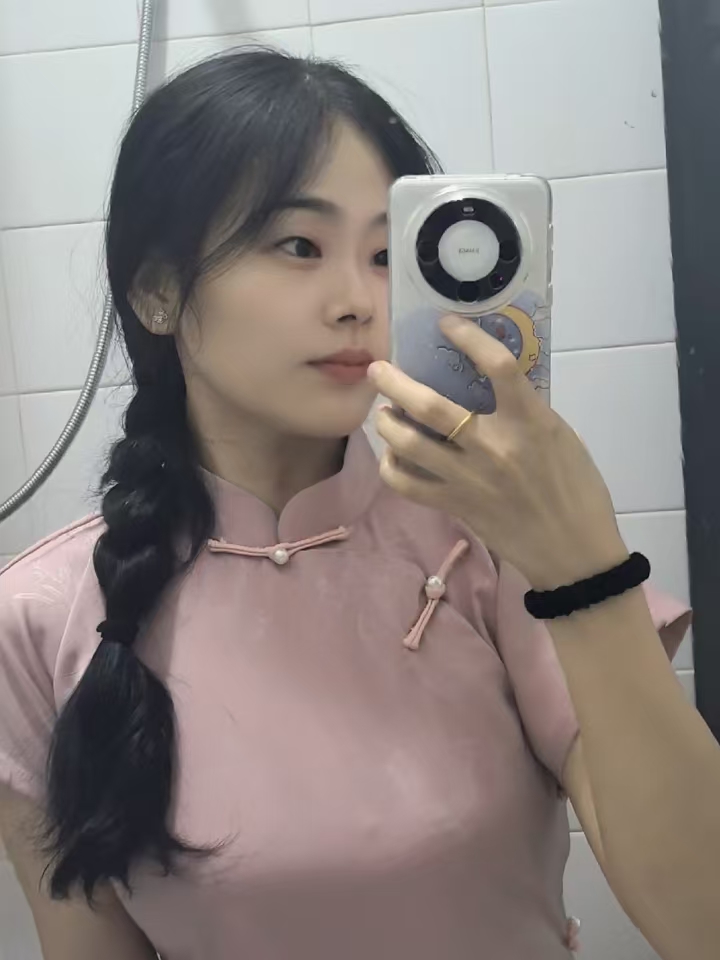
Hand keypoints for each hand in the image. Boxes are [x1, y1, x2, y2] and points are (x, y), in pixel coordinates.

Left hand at [368, 315, 628, 590]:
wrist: (574, 552)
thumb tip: (487, 383)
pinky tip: (392, 457)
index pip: (497, 366)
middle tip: (377, 368)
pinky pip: (408, 485)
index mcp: (530, 422)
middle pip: (431, 406)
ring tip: (381, 412)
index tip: (446, 324)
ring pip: (410, 444)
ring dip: (386, 423)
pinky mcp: (456, 506)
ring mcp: (470, 479)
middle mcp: (494, 447)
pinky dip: (392, 468)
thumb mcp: (560, 437)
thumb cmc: (576, 488)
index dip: (468, 338)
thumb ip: (524, 409)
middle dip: (395, 382)